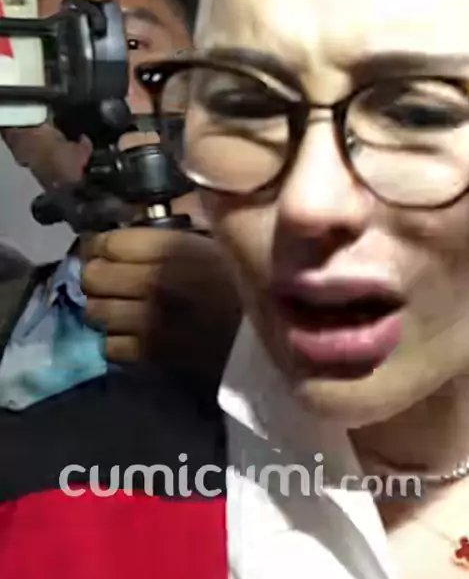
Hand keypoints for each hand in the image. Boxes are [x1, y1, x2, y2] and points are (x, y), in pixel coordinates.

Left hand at [80, 226, 241, 389]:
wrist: (266, 337)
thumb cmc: (240, 283)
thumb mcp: (212, 240)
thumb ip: (172, 231)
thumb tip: (135, 224)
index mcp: (169, 247)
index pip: (106, 242)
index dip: (100, 244)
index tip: (106, 248)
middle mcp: (152, 282)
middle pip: (92, 277)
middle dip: (96, 276)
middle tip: (109, 279)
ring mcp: (147, 321)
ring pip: (95, 312)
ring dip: (104, 309)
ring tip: (119, 307)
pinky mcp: (150, 354)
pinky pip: (109, 346)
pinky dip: (115, 340)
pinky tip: (131, 334)